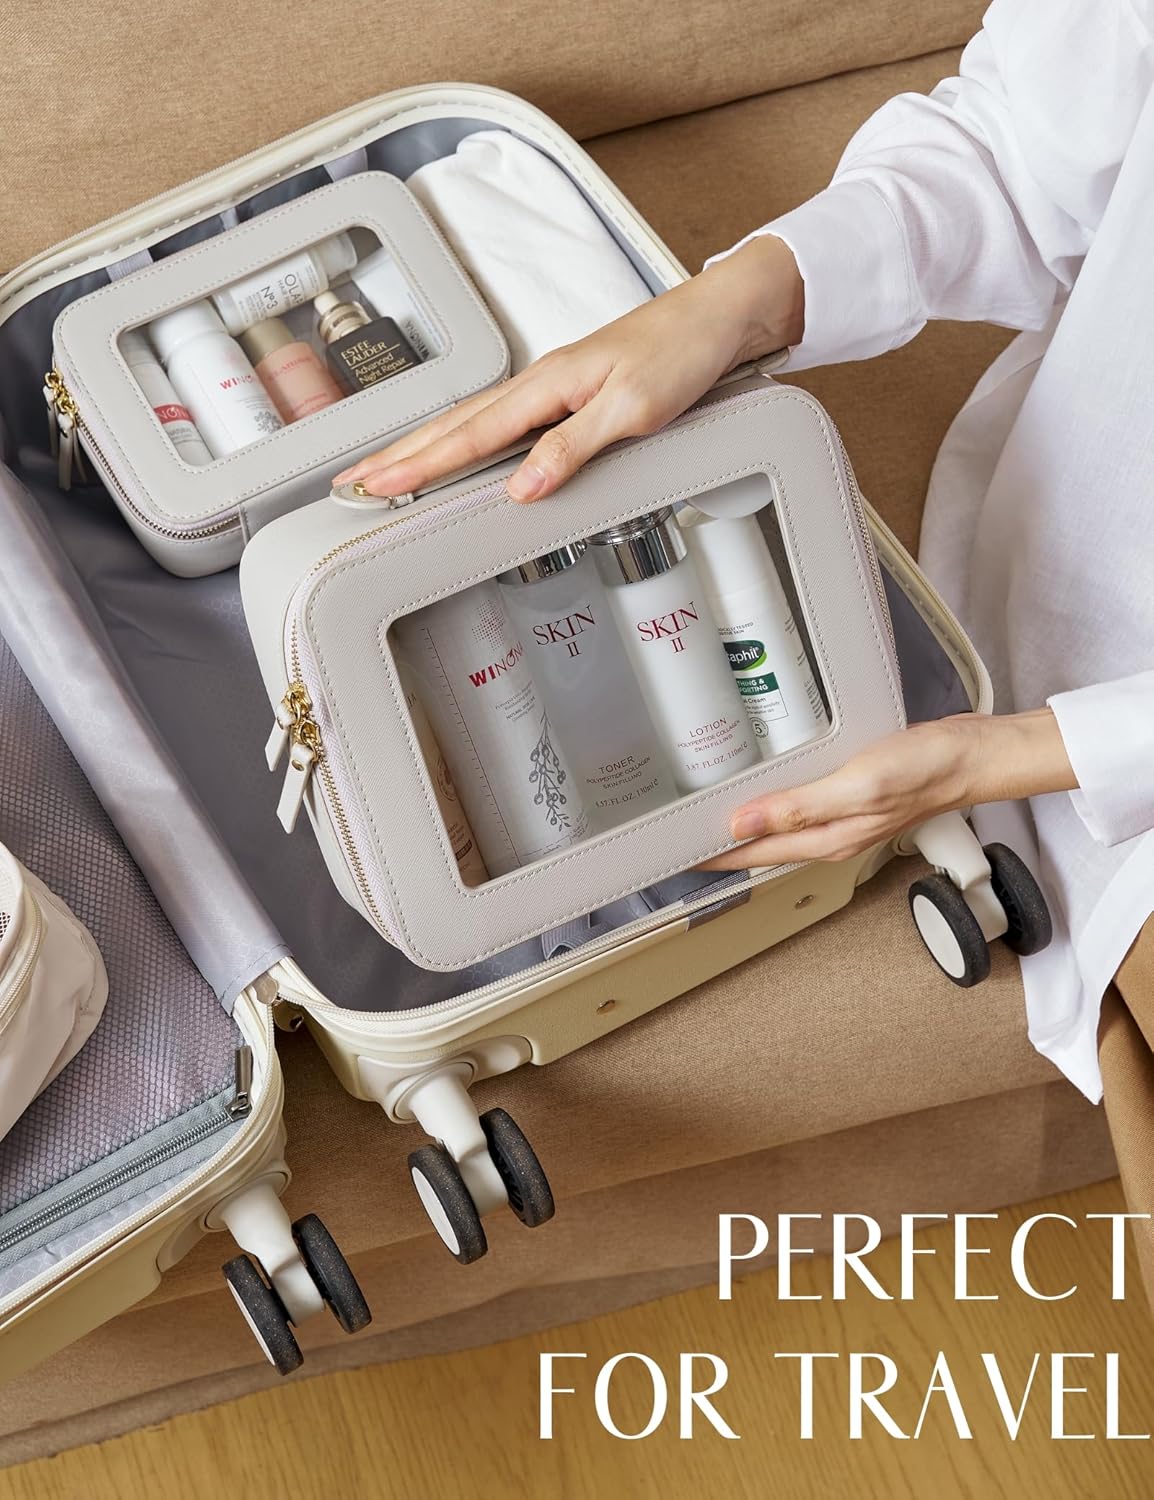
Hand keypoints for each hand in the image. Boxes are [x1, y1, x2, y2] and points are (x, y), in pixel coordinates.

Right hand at [333, 236, 802, 501]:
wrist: (720, 318)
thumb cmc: (682, 354)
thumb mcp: (632, 410)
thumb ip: (573, 449)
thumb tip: (521, 487)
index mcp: (547, 386)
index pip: (469, 436)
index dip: (419, 465)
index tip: (376, 485)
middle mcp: (541, 384)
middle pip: (455, 426)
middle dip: (401, 456)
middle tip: (355, 483)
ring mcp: (553, 388)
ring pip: (474, 423)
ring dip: (427, 448)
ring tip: (389, 470)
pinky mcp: (571, 395)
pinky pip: (504, 424)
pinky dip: (470, 442)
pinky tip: (462, 454)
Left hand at [704, 709, 1077, 870]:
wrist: (972, 755)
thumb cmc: (924, 769)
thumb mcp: (856, 785)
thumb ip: (799, 807)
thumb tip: (743, 825)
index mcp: (826, 839)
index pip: (753, 855)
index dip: (712, 856)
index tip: (672, 854)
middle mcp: (831, 835)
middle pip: (762, 847)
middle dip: (720, 844)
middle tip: (677, 832)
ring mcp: (843, 817)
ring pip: (781, 828)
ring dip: (744, 823)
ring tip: (705, 811)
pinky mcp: (852, 794)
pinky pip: (802, 804)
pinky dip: (774, 800)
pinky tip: (764, 782)